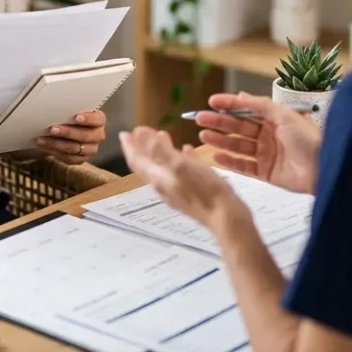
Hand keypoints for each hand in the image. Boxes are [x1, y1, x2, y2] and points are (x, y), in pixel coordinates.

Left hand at [34, 110, 105, 164]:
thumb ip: (67, 109)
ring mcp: (91, 149)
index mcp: (98, 120)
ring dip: (57, 144)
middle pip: (85, 136)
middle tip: (53, 129)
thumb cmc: (68, 116)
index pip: (97, 119)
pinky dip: (56, 152)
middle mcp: (97, 135)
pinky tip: (45, 146)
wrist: (63, 130)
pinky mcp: (81, 159)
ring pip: (76, 149)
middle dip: (67, 132)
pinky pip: (70, 158)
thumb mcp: (70, 110)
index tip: (75, 117)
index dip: (88, 119)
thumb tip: (55, 107)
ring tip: (43, 139)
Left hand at [119, 126, 244, 229]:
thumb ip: (158, 149)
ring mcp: (179, 191)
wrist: (226, 219)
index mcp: (159, 179)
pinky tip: (189, 151)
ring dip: (161, 151)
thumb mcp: (180, 165)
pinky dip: (181, 159)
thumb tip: (139, 133)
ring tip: (164, 135)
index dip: (130, 146)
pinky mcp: (193, 194)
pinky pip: (182, 172)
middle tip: (140, 133)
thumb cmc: (204, 190)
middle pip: (148, 164)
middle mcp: (165, 186)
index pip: (137, 161)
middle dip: (143, 147)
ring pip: (165, 168)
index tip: (124, 133)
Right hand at [196, 92, 320, 193]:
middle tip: (200, 119)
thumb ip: (261, 106)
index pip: (247, 109)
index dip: (229, 105)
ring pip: (237, 146)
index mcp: (275, 119)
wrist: (324, 169)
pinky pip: (243, 166)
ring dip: (220, 140)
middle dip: (219, 123)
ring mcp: (266, 154)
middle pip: (239, 128)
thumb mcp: (286, 115)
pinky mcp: (266, 172)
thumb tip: (242, 95)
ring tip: (203, 136)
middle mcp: (269, 135)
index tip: (211, 102)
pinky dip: (229, 161)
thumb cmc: (310, 140)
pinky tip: (215, 155)